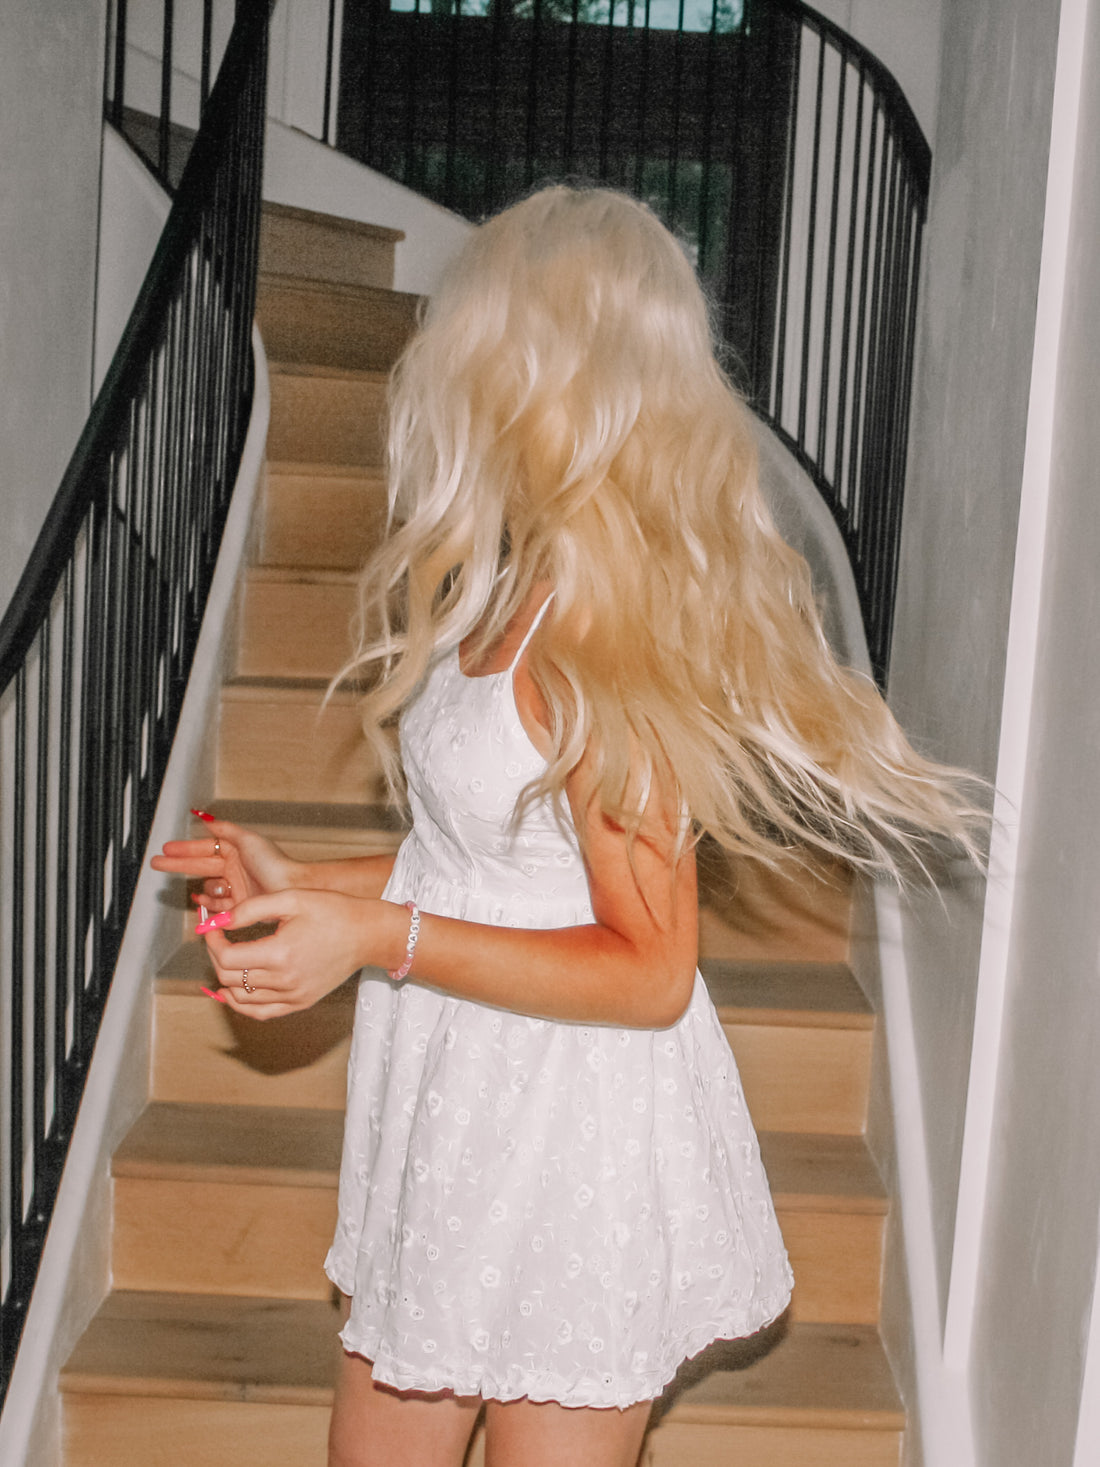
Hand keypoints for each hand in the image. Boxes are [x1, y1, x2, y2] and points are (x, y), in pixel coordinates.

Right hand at [151, 816, 301, 912]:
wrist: (289, 889)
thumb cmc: (274, 864)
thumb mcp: (248, 840)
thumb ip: (225, 829)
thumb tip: (206, 817)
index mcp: (236, 851)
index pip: (204, 848)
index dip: (184, 849)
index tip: (167, 849)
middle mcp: (235, 869)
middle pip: (200, 866)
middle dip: (178, 865)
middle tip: (157, 863)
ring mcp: (237, 888)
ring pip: (209, 888)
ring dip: (202, 889)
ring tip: (196, 891)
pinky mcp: (239, 905)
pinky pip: (217, 905)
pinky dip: (208, 904)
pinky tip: (200, 902)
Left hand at [200, 888, 407, 1019]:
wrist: (368, 933)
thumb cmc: (333, 911)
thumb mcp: (291, 898)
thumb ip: (250, 908)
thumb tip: (219, 921)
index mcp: (280, 954)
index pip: (226, 958)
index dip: (211, 941)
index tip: (212, 927)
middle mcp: (285, 981)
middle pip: (229, 978)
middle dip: (215, 956)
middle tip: (217, 937)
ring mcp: (294, 996)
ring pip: (241, 999)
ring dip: (225, 979)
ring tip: (225, 957)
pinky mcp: (301, 1002)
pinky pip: (261, 1012)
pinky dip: (242, 1004)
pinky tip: (232, 990)